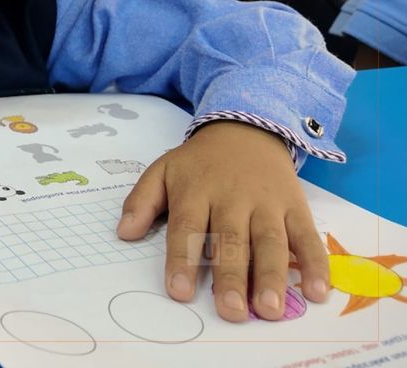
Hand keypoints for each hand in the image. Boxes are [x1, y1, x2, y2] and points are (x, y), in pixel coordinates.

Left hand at [116, 121, 329, 321]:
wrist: (245, 129)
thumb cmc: (199, 162)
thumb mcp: (163, 170)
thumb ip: (141, 201)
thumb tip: (123, 232)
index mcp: (196, 190)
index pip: (186, 227)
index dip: (182, 260)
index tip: (180, 291)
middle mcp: (233, 197)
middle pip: (231, 239)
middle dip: (231, 276)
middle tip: (231, 311)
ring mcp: (267, 202)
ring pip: (271, 241)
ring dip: (272, 276)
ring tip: (269, 309)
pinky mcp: (295, 206)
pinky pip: (308, 236)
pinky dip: (316, 264)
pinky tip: (318, 291)